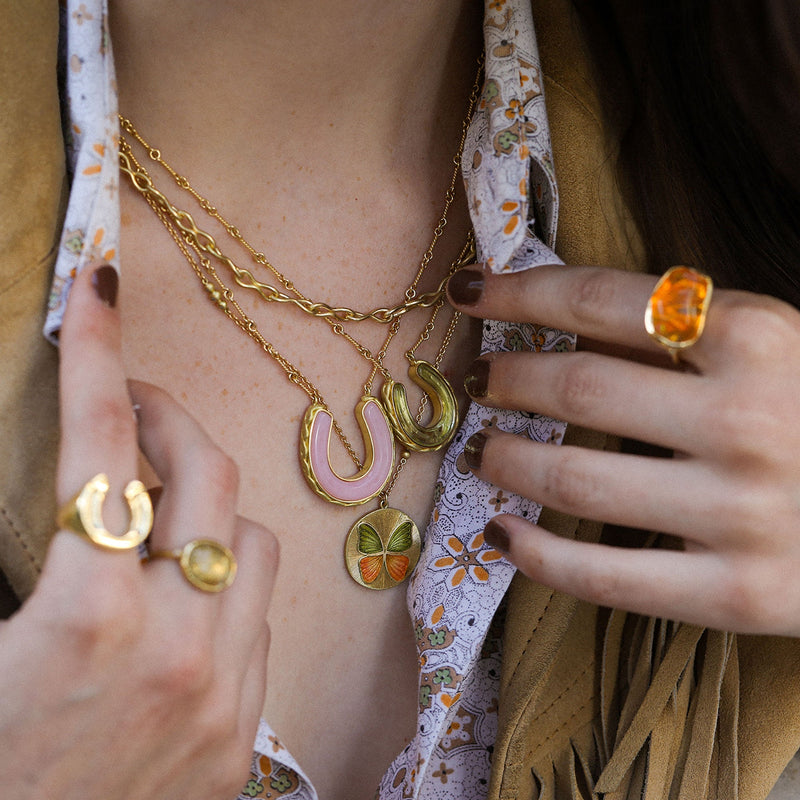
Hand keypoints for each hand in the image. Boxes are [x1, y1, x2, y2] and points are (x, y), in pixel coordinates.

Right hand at [0, 265, 277, 798]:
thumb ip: (6, 539)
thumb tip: (56, 486)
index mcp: (88, 619)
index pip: (101, 446)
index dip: (99, 354)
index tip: (100, 289)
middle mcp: (178, 645)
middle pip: (209, 473)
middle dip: (168, 418)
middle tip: (130, 409)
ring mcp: (225, 690)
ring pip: (252, 540)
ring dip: (207, 508)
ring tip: (156, 512)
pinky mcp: (242, 730)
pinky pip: (258, 615)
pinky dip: (223, 583)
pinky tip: (180, 597)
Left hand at [449, 263, 799, 635]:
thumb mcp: (770, 345)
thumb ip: (678, 329)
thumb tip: (556, 322)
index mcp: (759, 335)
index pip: (602, 298)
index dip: (520, 292)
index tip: (468, 292)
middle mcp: (749, 417)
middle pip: (580, 387)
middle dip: (508, 380)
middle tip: (477, 384)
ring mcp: (745, 511)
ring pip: (577, 482)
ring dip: (507, 463)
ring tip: (482, 453)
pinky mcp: (740, 595)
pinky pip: (607, 578)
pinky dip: (537, 557)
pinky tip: (503, 535)